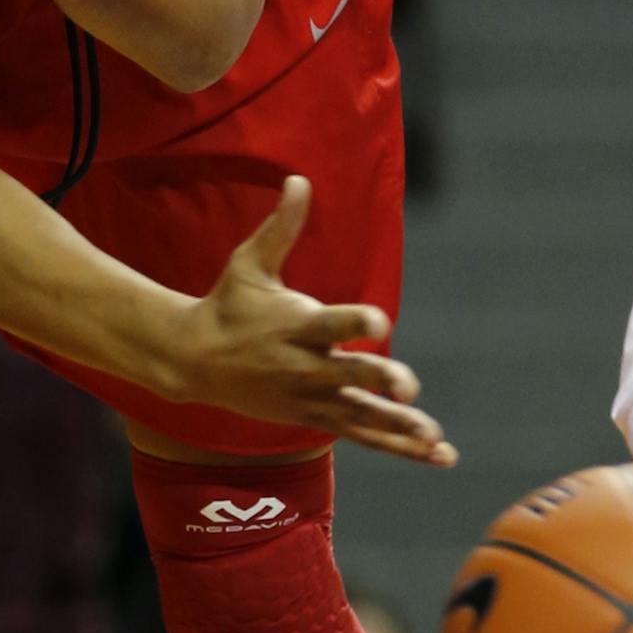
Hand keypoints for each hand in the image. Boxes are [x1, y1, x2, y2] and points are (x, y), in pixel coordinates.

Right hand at [171, 178, 456, 466]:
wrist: (194, 361)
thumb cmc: (229, 303)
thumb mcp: (249, 262)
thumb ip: (280, 226)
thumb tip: (300, 179)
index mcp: (294, 325)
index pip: (329, 324)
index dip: (355, 323)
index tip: (382, 323)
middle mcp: (303, 366)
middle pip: (346, 377)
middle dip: (379, 382)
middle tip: (410, 389)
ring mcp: (309, 398)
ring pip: (358, 417)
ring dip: (398, 429)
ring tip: (434, 438)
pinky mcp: (314, 418)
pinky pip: (362, 435)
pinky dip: (398, 446)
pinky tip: (438, 453)